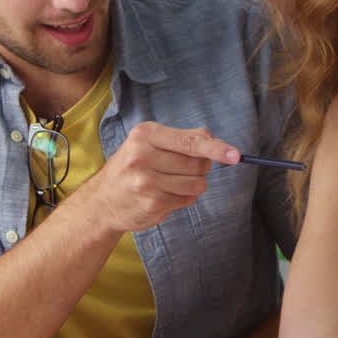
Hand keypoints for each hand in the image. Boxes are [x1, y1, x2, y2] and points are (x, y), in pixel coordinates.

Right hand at [74, 122, 239, 232]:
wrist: (102, 200)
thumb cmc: (133, 167)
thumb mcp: (150, 143)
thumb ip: (183, 139)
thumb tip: (216, 142)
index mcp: (145, 135)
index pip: (191, 142)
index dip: (217, 149)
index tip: (236, 155)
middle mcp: (143, 156)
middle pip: (199, 164)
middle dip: (199, 168)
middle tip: (179, 169)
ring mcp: (147, 182)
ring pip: (197, 184)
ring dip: (192, 185)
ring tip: (170, 183)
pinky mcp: (152, 203)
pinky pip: (187, 200)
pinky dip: (182, 198)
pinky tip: (163, 195)